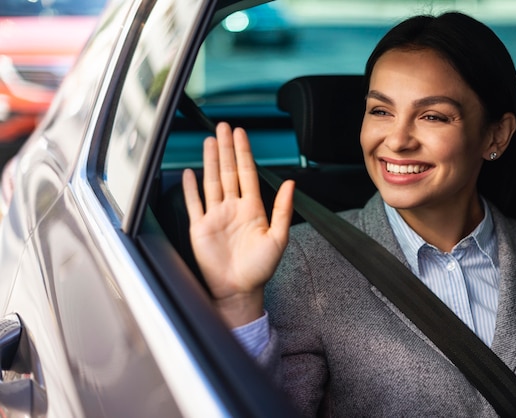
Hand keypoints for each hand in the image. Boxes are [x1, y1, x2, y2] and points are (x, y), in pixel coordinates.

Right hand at [182, 122, 293, 326]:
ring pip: (212, 181)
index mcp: (252, 208)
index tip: (240, 133)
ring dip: (210, 161)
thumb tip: (290, 183)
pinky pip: (194, 203)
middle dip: (226, 148)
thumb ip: (283, 209)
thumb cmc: (260, 268)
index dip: (244, 152)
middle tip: (222, 127)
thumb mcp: (279, 237)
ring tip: (209, 141)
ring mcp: (215, 216)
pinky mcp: (200, 227)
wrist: (239, 290)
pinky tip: (189, 173)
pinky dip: (190, 188)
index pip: (247, 173)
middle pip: (228, 171)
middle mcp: (233, 208)